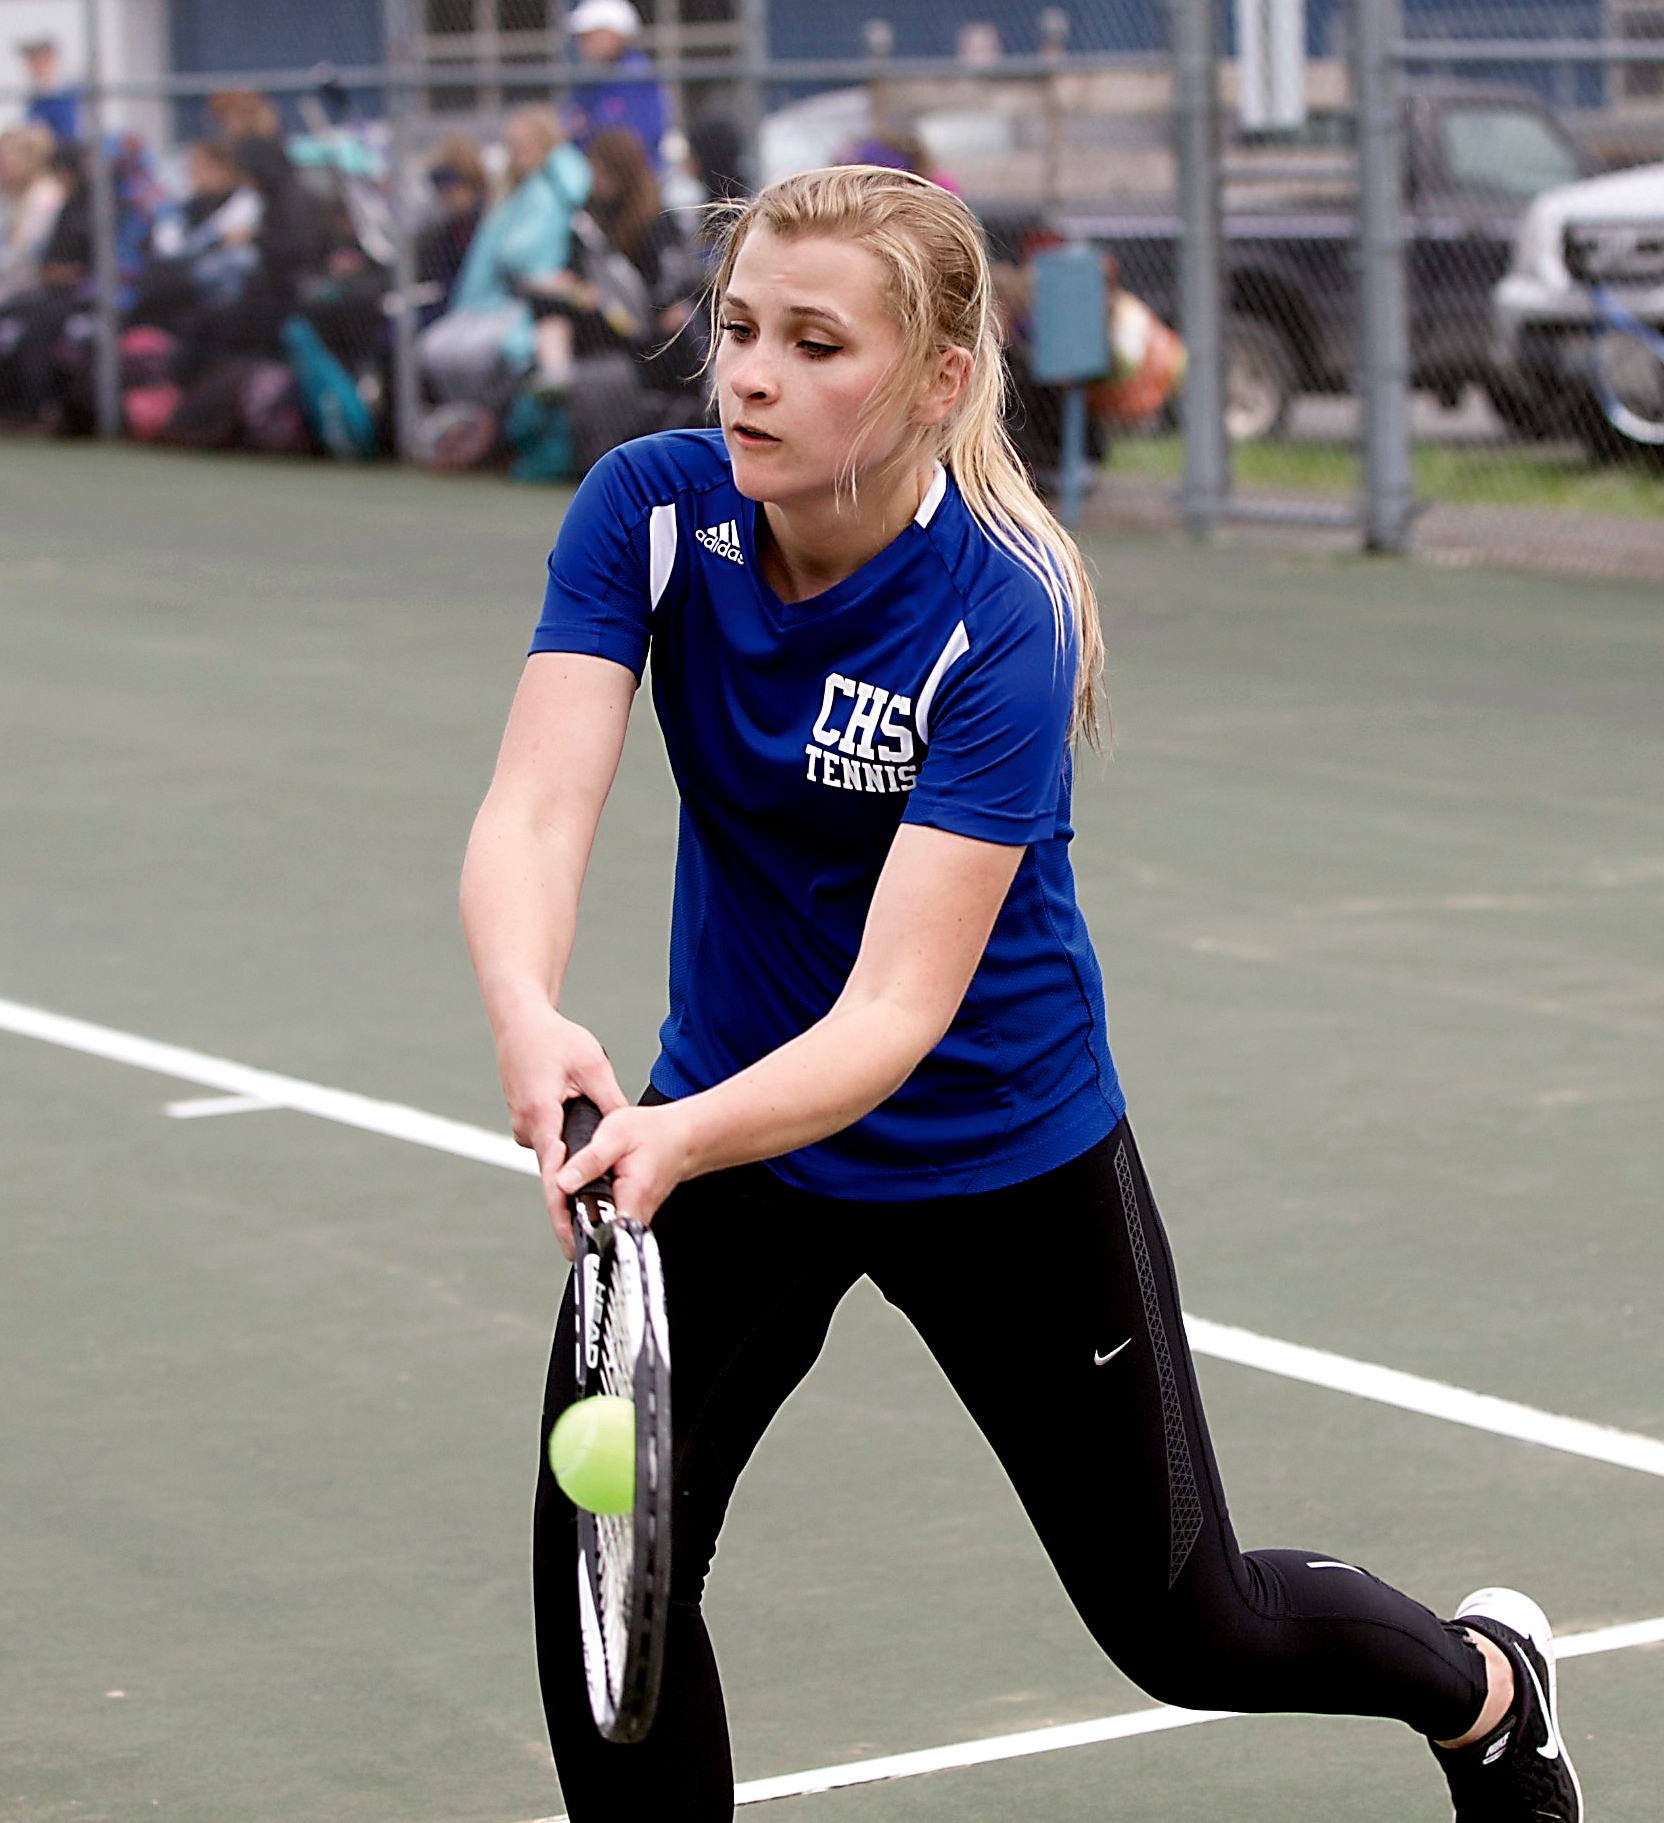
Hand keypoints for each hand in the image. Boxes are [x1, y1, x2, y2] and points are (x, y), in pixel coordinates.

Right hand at [491, 1001, 626, 1256]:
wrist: (518, 1020)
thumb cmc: (554, 1039)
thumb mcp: (592, 1066)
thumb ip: (609, 1102)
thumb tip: (628, 1130)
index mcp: (541, 1117)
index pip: (554, 1175)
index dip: (563, 1209)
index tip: (571, 1238)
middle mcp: (527, 1127)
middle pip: (555, 1172)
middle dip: (575, 1194)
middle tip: (592, 1230)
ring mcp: (523, 1125)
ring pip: (555, 1154)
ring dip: (574, 1160)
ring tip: (599, 1169)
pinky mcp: (526, 1120)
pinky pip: (550, 1141)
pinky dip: (565, 1143)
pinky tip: (580, 1137)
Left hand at [556, 1099, 698, 1235]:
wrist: (679, 1139)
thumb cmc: (654, 1134)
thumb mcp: (617, 1134)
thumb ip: (590, 1160)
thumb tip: (564, 1183)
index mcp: (631, 1198)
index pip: (591, 1230)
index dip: (563, 1216)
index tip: (559, 1186)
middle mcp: (631, 1218)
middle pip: (580, 1233)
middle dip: (560, 1208)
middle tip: (560, 1175)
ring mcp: (626, 1221)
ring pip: (583, 1228)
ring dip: (567, 1206)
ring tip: (568, 1173)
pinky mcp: (622, 1217)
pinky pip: (592, 1219)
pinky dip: (578, 1203)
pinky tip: (578, 1180)